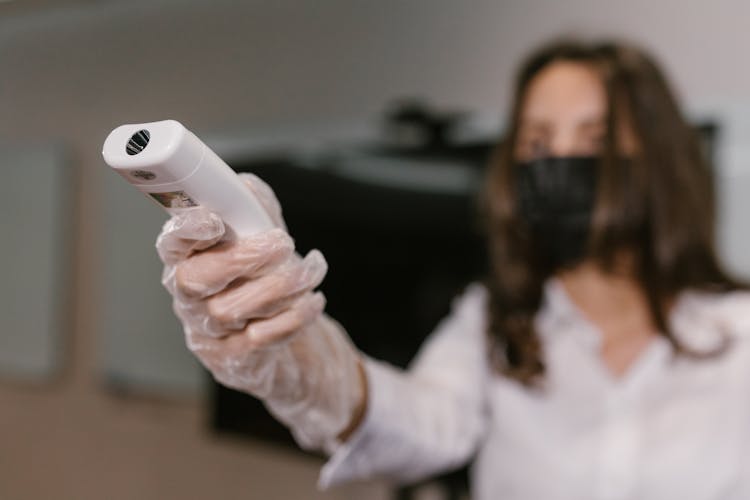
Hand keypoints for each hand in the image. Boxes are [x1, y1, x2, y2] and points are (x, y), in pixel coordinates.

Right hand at [155, 174, 365, 450]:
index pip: (172, 242)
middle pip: (195, 280)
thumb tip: (244, 188)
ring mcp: (207, 331)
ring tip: (310, 271)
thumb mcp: (261, 235)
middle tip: (282, 243)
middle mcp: (189, 296)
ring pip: (230, 311)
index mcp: (188, 258)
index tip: (214, 220)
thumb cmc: (265, 276)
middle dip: (242, 259)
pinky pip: (259, 339)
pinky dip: (294, 317)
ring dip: (280, 287)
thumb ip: (252, 208)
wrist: (285, 335)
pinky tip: (313, 300)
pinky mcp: (230, 359)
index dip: (187, 230)